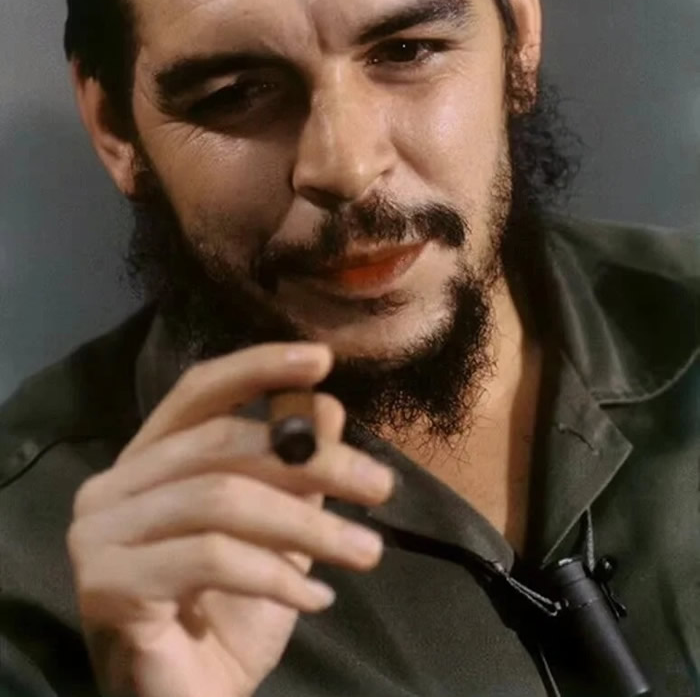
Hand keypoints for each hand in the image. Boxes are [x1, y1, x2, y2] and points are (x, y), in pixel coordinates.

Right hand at [67, 343, 393, 696]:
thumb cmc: (229, 617)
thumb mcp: (278, 534)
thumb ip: (294, 471)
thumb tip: (327, 406)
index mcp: (146, 461)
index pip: (196, 392)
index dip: (257, 368)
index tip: (320, 361)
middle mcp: (111, 487)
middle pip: (220, 445)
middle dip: (312, 461)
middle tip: (378, 486)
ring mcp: (100, 535)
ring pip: (221, 499)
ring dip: (309, 525)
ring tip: (366, 551)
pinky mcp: (107, 585)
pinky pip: (209, 558)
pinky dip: (275, 575)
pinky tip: (316, 599)